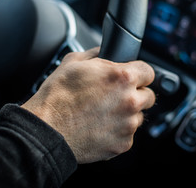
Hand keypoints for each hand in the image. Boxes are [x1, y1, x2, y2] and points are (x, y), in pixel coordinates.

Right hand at [22, 47, 155, 163]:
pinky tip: (100, 127)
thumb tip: (105, 51)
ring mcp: (128, 125)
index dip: (139, 73)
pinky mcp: (123, 144)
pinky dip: (118, 131)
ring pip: (139, 116)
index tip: (133, 78)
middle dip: (135, 94)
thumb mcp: (74, 61)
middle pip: (148, 96)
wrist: (47, 129)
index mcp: (123, 78)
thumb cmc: (57, 96)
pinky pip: (128, 135)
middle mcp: (130, 101)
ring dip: (127, 114)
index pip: (149, 72)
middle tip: (115, 96)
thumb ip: (97, 54)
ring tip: (104, 113)